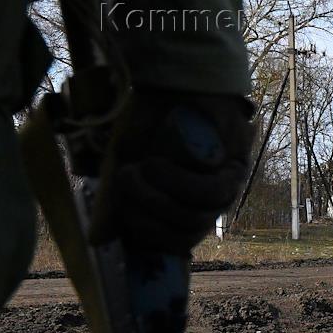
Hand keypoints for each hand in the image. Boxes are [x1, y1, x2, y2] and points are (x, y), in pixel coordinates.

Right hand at [91, 90, 255, 254]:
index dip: (146, 239)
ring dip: (159, 197)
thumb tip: (98, 242)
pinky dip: (178, 182)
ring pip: (193, 218)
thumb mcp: (122, 163)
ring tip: (143, 167)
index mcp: (176, 209)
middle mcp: (201, 206)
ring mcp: (221, 192)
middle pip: (180, 236)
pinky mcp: (234, 172)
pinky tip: (159, 163)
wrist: (171, 86)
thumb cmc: (148, 125)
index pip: (170, 247)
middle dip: (146, 214)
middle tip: (126, 181)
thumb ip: (112, 203)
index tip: (124, 216)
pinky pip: (208, 195)